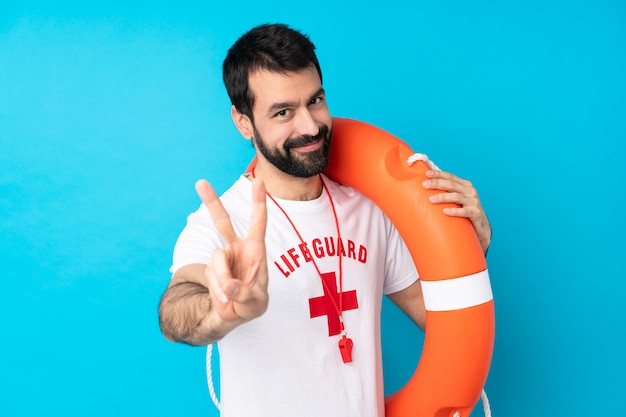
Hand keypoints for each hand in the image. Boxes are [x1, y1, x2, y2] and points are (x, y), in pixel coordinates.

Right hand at [195, 178, 269, 324]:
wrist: (235, 314)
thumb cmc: (253, 304)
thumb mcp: (256, 303)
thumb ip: (244, 294)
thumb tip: (230, 286)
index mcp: (255, 249)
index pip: (258, 221)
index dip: (258, 201)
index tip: (258, 180)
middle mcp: (237, 248)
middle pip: (222, 221)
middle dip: (211, 202)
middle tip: (200, 182)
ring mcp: (222, 257)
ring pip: (218, 261)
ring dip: (223, 281)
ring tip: (231, 296)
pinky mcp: (211, 269)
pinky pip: (212, 276)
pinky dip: (218, 290)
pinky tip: (225, 298)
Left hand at [421, 170, 491, 253]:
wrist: (481, 229)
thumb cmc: (464, 213)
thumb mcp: (456, 201)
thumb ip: (445, 193)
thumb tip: (425, 189)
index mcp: (464, 186)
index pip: (450, 176)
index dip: (439, 174)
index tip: (427, 174)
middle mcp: (470, 192)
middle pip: (452, 185)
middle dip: (437, 183)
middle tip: (424, 185)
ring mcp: (474, 202)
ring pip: (457, 197)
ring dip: (443, 197)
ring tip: (431, 199)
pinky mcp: (476, 214)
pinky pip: (465, 212)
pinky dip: (455, 211)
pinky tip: (445, 211)